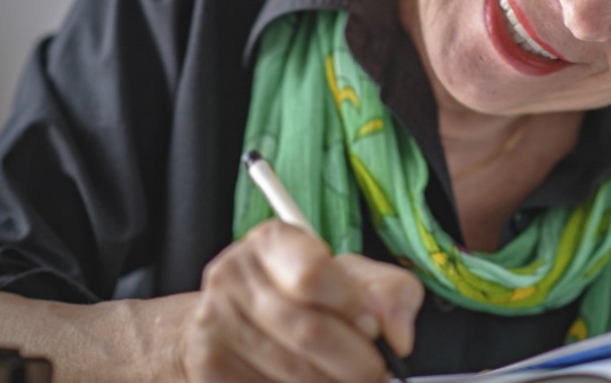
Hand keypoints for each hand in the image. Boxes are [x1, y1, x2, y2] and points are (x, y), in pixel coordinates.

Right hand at [182, 219, 424, 381]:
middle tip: (374, 371)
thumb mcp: (352, 278)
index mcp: (273, 241)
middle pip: (309, 332)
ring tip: (345, 377)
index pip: (312, 275)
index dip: (353, 308)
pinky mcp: (211, 367)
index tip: (373, 326)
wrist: (232, 322)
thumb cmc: (305, 295)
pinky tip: (312, 381)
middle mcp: (234, 275)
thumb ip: (390, 292)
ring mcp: (215, 324)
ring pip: (295, 373)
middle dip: (357, 362)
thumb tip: (399, 335)